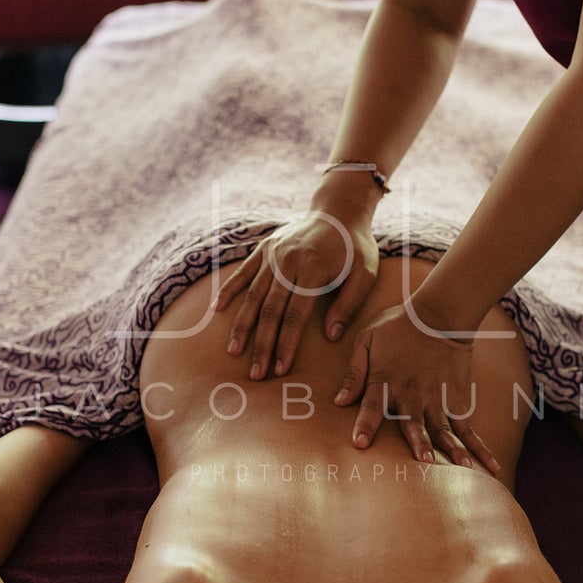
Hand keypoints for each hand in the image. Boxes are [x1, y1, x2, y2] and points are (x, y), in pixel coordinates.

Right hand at [215, 209, 379, 377]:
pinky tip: (217, 310)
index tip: (279, 368)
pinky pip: (243, 272)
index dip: (286, 343)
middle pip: (270, 310)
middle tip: (256, 373)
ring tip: (233, 351)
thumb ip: (349, 304)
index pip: (295, 314)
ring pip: (253, 295)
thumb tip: (331, 336)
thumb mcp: (365, 272)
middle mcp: (287, 261)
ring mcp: (272, 254)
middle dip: (262, 344)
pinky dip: (229, 290)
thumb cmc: (355, 246)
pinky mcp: (264, 248)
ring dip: (242, 326)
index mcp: (313, 268)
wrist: (339, 209)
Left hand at [334, 301, 498, 472]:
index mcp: (385, 381)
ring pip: (444, 429)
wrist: (440, 314)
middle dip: (418, 442)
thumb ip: (353, 373)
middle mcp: (412, 394)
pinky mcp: (458, 399)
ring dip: (452, 449)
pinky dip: (479, 446)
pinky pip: (468, 427)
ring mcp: (437, 398)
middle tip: (423, 462)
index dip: (365, 425)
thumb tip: (338, 401)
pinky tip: (489, 465)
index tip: (360, 443)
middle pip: (414, 423)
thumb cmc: (398, 326)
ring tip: (462, 468)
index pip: (372, 407)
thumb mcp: (366, 341)